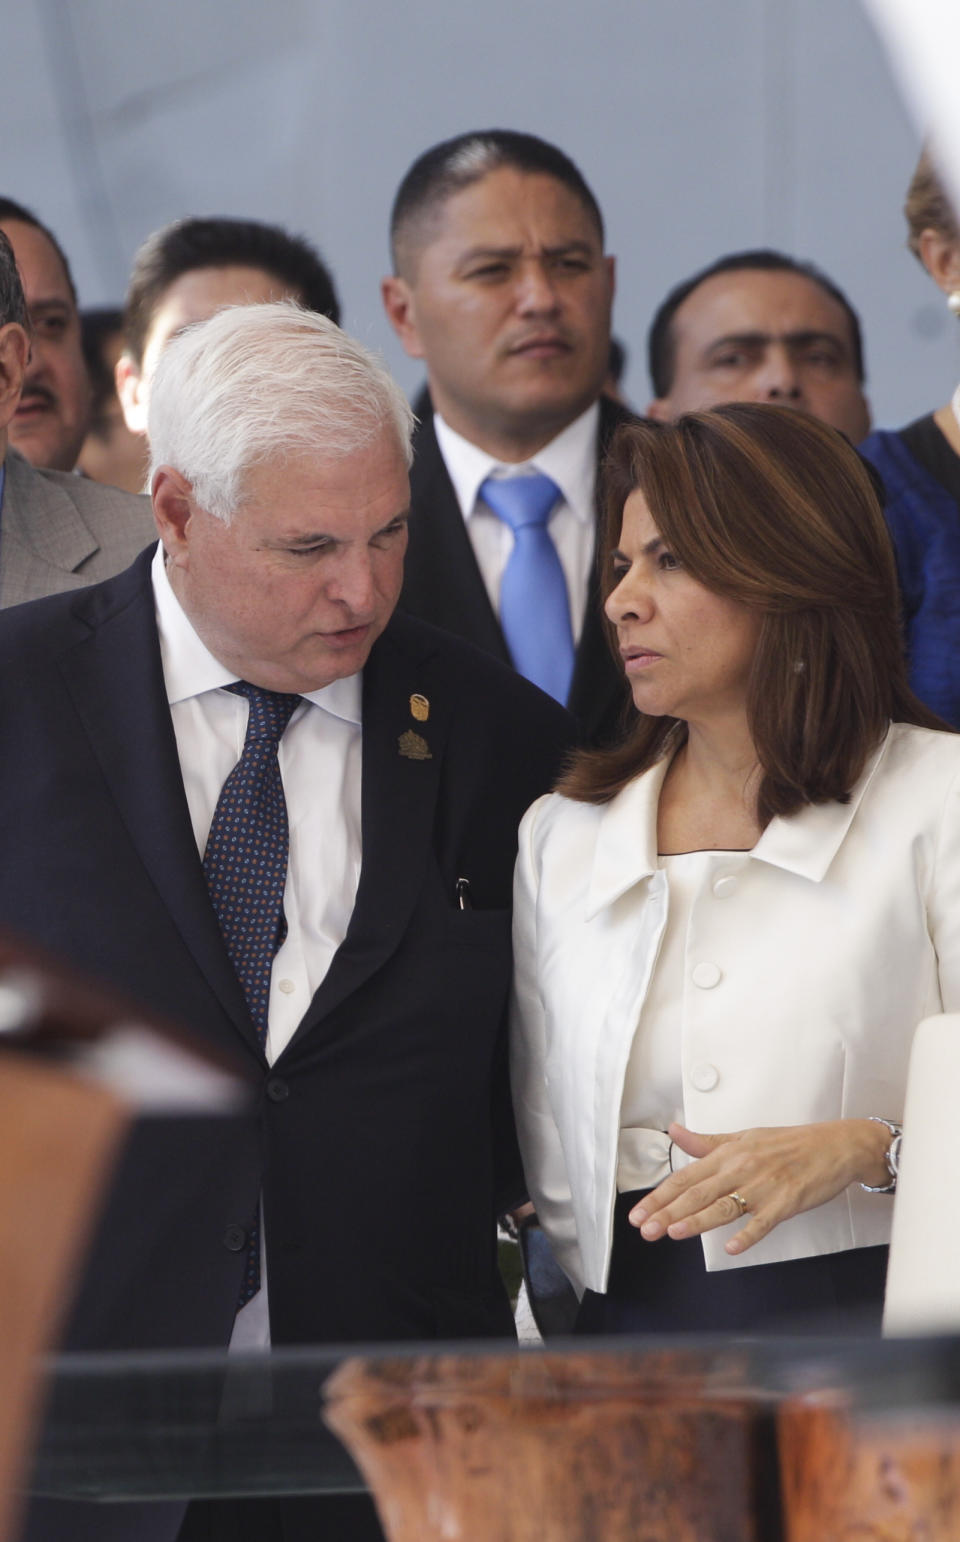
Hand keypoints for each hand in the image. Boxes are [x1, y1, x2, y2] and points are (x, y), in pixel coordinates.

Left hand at [628, 1118, 892, 1255]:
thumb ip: (707, 1142)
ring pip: (724, 1206)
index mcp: (728, 1153)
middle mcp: (741, 1168)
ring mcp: (764, 1186)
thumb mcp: (744, 1136)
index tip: (640, 1212)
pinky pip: (763, 1221)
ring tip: (673, 1233)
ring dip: (697, 1221)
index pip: (686, 1177)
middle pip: (698, 1193)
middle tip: (646, 1229)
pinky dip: (747, 1234)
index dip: (661, 1196)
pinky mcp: (786, 1201)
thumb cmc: (789, 1143)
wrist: (835, 1146)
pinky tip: (731, 1247)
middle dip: (668, 1212)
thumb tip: (675, 1132)